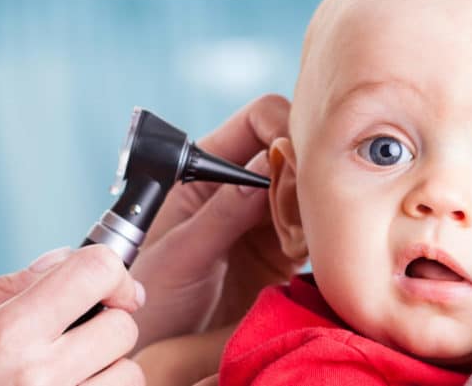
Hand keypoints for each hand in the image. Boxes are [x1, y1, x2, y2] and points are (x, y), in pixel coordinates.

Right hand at [0, 246, 146, 385]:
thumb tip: (58, 261)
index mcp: (5, 334)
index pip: (96, 273)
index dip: (108, 270)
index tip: (103, 284)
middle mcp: (41, 376)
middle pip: (122, 326)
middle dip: (105, 322)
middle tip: (73, 334)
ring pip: (129, 374)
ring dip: (106, 369)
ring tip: (64, 375)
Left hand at [129, 94, 302, 349]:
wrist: (151, 350)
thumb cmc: (148, 297)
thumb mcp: (180, 254)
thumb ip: (222, 212)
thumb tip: (266, 164)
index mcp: (203, 169)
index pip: (256, 121)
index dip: (282, 128)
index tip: (297, 158)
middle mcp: (236, 187)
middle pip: (291, 150)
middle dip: (308, 167)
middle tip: (311, 200)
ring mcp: (262, 219)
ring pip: (309, 190)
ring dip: (317, 205)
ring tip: (307, 232)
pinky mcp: (281, 253)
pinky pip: (314, 231)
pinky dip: (323, 237)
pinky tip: (314, 252)